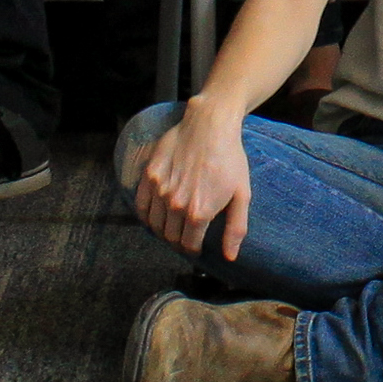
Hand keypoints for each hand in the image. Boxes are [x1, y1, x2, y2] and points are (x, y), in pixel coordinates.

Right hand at [135, 100, 255, 260]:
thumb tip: (230, 256)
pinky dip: (147, 215)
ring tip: (172, 225)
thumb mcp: (241, 195)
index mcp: (199, 213)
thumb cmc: (230, 159)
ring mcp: (159, 190)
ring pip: (154, 225)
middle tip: (185, 235)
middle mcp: (175, 205)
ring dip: (162, 230)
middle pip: (170, 237)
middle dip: (178, 240)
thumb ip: (235, 229)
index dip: (193, 249)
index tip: (196, 246)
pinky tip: (156, 213)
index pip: (189, 245)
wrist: (210, 125)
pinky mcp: (148, 176)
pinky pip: (141, 206)